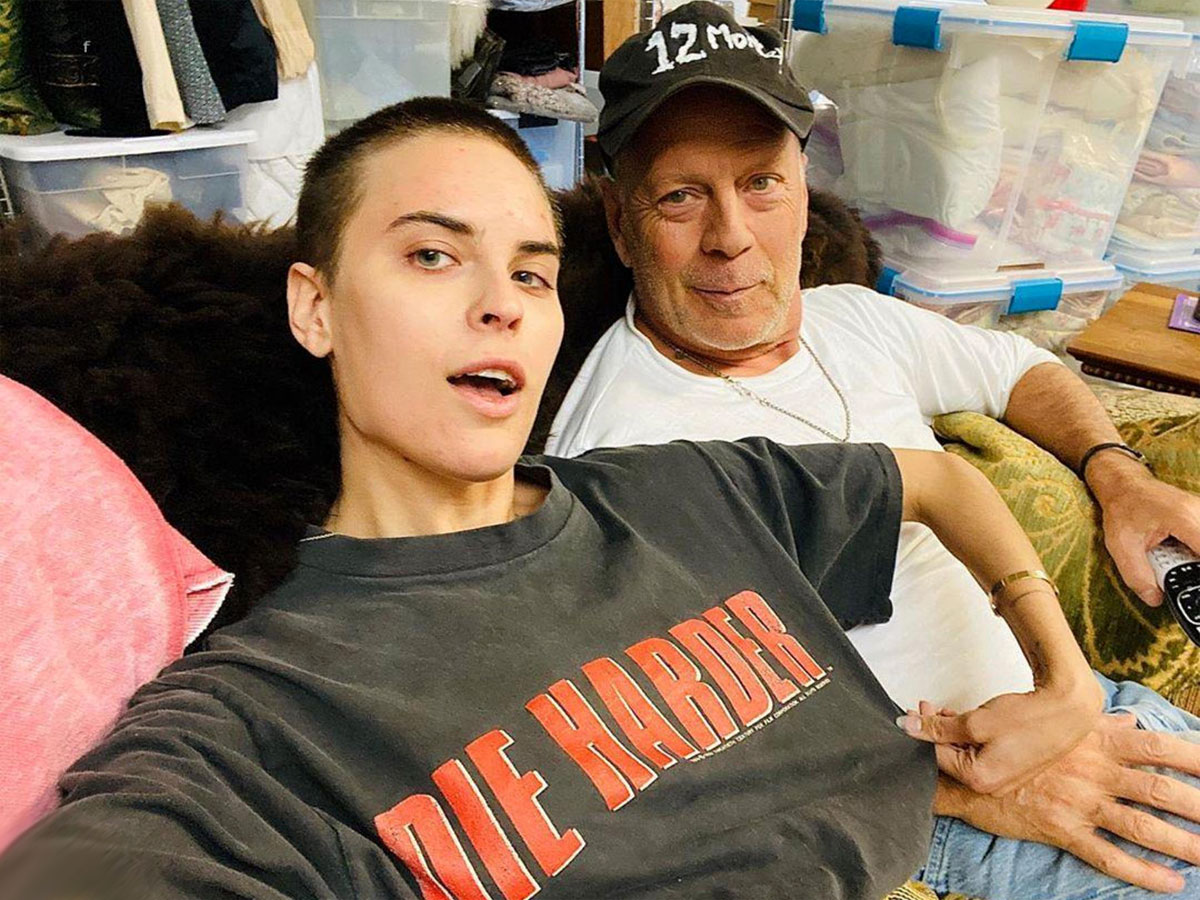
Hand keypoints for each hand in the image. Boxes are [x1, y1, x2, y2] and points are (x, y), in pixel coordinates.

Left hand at [900, 681, 1102, 794]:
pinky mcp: (1015, 762)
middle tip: (926, 707)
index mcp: (979, 780)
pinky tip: (964, 717)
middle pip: (950, 756)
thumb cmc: (1028, 718)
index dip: (921, 732)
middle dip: (935, 731)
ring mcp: (1005, 775)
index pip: (936, 756)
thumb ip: (938, 728)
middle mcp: (992, 784)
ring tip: (943, 710)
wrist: (1071, 708)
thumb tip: (906, 726)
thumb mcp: (975, 722)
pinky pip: (983, 750)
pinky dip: (971, 734)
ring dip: (951, 731)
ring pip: (966, 751)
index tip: (913, 712)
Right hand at [937, 712, 1199, 893]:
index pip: (1154, 747)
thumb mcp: (1058, 727)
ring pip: (1141, 826)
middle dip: (1196, 805)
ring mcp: (1079, 802)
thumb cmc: (1013, 745)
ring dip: (1181, 843)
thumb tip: (1132, 721)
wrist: (968, 771)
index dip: (1190, 756)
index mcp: (1094, 743)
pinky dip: (1141, 871)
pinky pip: (1108, 855)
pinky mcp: (1063, 829)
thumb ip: (1101, 727)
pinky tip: (1169, 882)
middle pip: (1157, 790)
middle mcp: (1092, 772)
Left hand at [1085, 453, 1199, 606]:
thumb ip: (1138, 575)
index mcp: (1185, 519)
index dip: (1198, 573)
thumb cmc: (1123, 510)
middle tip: (1172, 566)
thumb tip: (1155, 599)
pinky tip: (1180, 553)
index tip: (1192, 586)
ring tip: (1171, 558)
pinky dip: (1194, 550)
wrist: (1124, 484)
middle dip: (1193, 565)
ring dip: (1192, 558)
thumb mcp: (1122, 546)